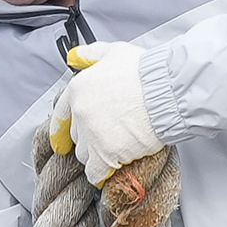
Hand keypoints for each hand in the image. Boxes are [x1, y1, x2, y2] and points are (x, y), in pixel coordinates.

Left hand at [47, 41, 163, 181]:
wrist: (166, 92)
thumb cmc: (146, 72)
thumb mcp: (114, 52)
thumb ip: (91, 55)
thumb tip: (75, 57)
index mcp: (78, 89)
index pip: (61, 115)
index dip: (61, 130)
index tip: (60, 143)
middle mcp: (81, 113)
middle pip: (77, 136)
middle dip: (89, 138)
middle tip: (110, 136)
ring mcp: (92, 135)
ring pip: (84, 155)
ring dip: (97, 155)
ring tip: (117, 149)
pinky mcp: (106, 154)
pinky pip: (95, 172)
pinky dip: (101, 174)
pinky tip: (110, 171)